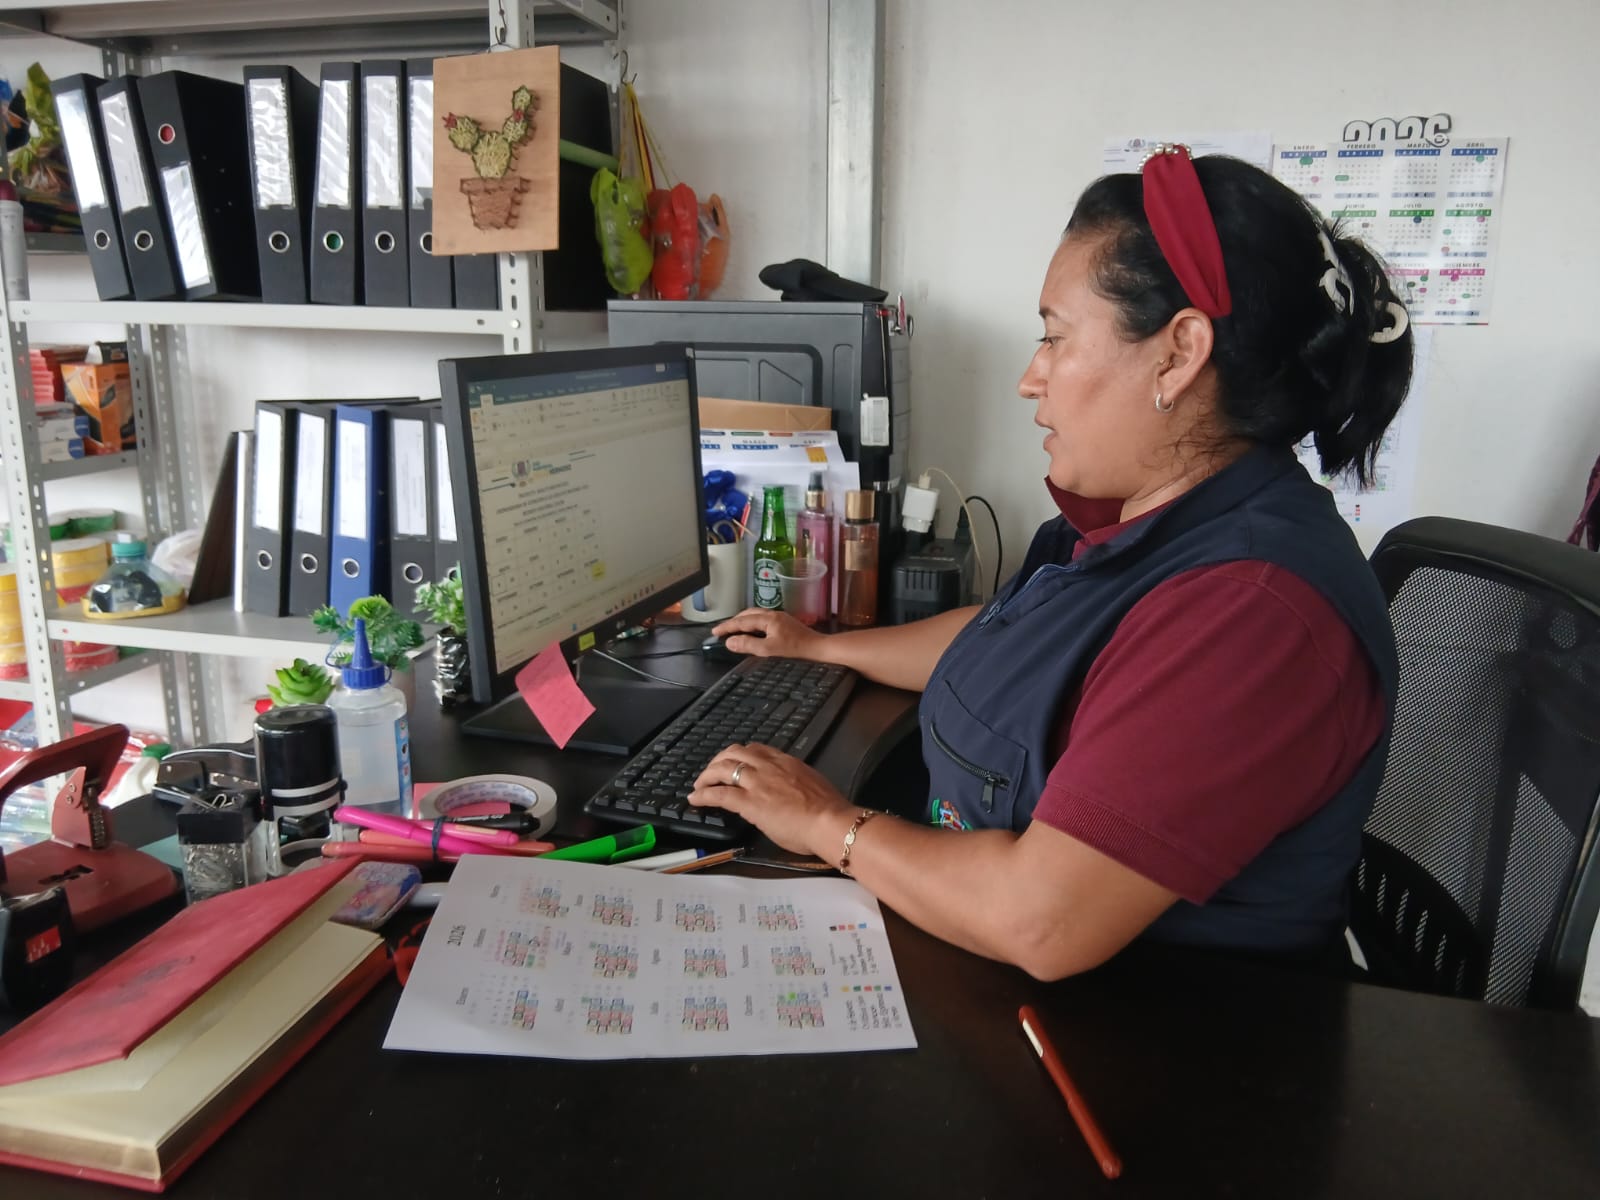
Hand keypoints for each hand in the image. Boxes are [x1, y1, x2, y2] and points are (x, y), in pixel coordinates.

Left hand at [691, 743, 852, 856]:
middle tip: (711, 772)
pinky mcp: (750, 802)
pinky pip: (719, 794)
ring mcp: (758, 783)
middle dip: (718, 761)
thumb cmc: (828, 810)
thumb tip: (787, 791)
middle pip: (734, 753)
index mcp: (786, 762)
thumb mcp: (811, 785)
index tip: (734, 762)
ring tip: (699, 784)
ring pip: (723, 768)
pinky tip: (695, 799)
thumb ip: (794, 783)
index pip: (756, 749)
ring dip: (707, 775)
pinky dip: (703, 794)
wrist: (829, 821)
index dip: (740, 755)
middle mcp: (769, 767)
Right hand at [711, 608, 827, 660]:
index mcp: (767, 619)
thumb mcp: (769, 649)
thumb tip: (730, 642)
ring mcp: (779, 617)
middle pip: (747, 614)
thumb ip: (748, 645)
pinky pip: (762, 618)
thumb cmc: (795, 648)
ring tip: (733, 629)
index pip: (741, 621)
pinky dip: (752, 623)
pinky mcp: (783, 622)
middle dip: (733, 621)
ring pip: (755, 615)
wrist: (817, 647)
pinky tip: (752, 630)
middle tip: (722, 630)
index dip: (727, 626)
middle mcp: (772, 614)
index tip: (715, 632)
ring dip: (742, 621)